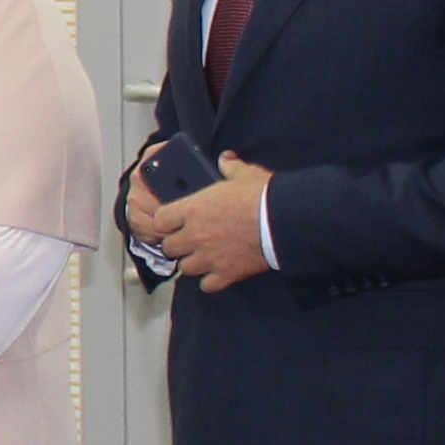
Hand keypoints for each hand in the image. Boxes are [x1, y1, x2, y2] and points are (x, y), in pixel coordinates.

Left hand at [143, 155, 275, 291]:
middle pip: (168, 248)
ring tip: (204, 257)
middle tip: (190, 240)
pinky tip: (219, 274)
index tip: (173, 222)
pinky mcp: (227, 273)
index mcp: (192, 209)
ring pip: (185, 268)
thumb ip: (230, 167)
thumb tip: (226, 159)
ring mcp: (209, 257)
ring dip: (192, 263)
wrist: (285, 220)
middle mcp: (194, 235)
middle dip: (177, 245)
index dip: (165, 222)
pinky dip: (211, 282)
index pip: (159, 221)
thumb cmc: (263, 194)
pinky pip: (207, 285)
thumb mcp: (245, 174)